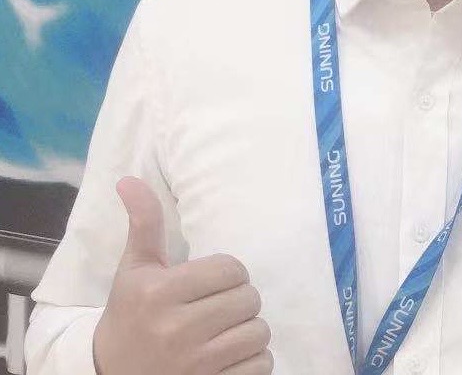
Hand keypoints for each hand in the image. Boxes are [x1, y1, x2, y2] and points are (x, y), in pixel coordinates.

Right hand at [92, 177, 272, 374]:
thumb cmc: (130, 316)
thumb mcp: (135, 270)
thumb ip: (144, 224)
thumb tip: (128, 179)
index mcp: (159, 293)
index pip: (232, 268)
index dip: (227, 275)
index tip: (208, 285)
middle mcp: (176, 330)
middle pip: (249, 299)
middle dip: (238, 302)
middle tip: (216, 310)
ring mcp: (194, 366)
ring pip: (259, 332)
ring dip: (248, 332)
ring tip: (222, 335)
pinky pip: (261, 365)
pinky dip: (253, 362)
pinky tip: (227, 360)